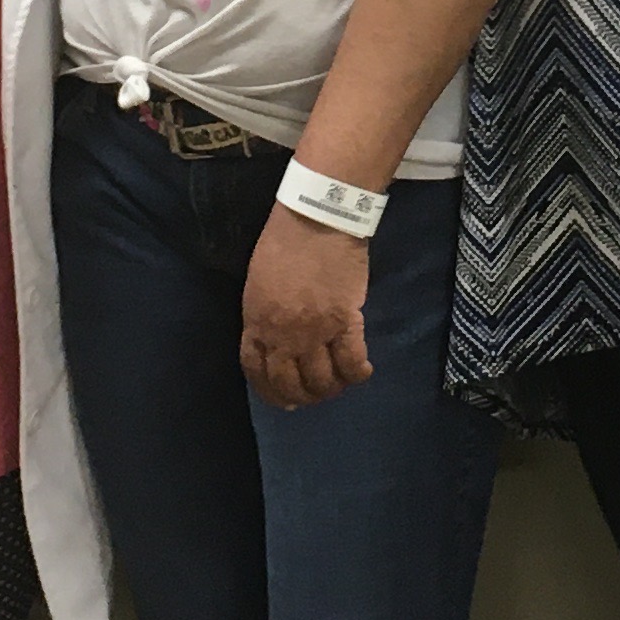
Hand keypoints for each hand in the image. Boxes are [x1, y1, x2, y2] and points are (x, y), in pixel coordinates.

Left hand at [240, 208, 374, 409]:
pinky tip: (363, 371)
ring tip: (340, 383)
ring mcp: (313, 332)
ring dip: (332, 388)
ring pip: (321, 380)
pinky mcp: (344, 322)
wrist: (317, 219)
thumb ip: (264, 315)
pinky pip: (351, 362)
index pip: (257, 371)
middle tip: (317, 394)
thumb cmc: (285, 242)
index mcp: (256, 322)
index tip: (285, 400)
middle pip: (289, 383)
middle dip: (304, 397)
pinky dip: (357, 373)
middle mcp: (282, 335)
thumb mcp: (258, 283)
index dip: (271, 392)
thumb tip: (276, 338)